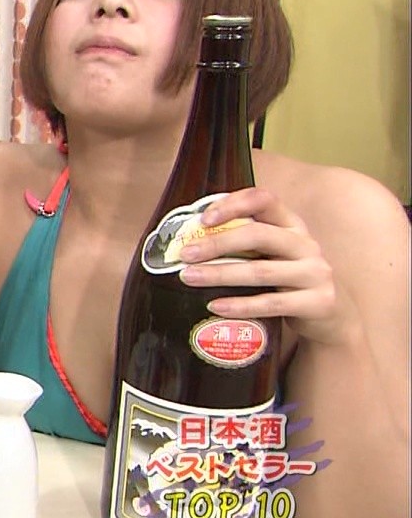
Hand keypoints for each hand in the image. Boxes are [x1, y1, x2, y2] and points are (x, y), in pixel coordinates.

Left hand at [177, 188, 341, 344]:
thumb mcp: (272, 255)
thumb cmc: (289, 280)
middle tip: (185, 254)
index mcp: (291, 225)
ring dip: (220, 274)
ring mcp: (315, 273)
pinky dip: (241, 305)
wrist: (332, 317)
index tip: (204, 219)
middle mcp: (306, 244)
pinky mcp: (319, 303)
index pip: (264, 200)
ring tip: (189, 277)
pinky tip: (215, 306)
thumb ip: (243, 244)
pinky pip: (273, 303)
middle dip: (217, 243)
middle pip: (258, 235)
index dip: (233, 204)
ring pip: (261, 271)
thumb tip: (188, 241)